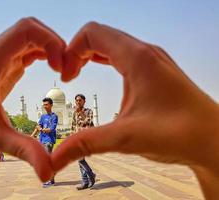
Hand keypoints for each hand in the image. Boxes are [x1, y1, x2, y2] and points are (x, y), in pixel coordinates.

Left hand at [0, 17, 64, 180]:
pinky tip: (54, 68)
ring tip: (63, 70)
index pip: (25, 31)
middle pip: (31, 27)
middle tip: (66, 69)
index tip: (60, 68)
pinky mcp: (6, 57)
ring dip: (52, 46)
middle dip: (55, 42)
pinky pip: (30, 44)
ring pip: (32, 33)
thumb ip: (24, 151)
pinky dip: (46, 51)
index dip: (50, 42)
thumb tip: (48, 171)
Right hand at [53, 22, 218, 197]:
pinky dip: (105, 59)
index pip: (92, 33)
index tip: (66, 75)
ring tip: (78, 74)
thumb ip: (85, 144)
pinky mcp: (156, 70)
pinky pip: (124, 53)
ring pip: (113, 43)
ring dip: (91, 55)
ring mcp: (153, 60)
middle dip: (77, 52)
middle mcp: (146, 52)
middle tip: (69, 77)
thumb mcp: (125, 138)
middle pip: (100, 35)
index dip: (70, 49)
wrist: (214, 140)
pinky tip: (101, 74)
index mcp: (137, 58)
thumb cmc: (180, 133)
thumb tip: (53, 159)